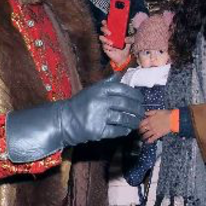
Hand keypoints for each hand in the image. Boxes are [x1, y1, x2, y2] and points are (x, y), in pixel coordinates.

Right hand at [5, 75, 144, 162]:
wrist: (63, 121)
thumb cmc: (80, 104)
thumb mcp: (92, 90)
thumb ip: (107, 83)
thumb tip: (121, 74)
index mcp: (99, 90)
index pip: (123, 89)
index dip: (135, 94)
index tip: (141, 99)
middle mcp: (99, 101)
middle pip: (125, 104)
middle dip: (137, 109)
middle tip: (142, 112)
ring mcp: (98, 116)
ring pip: (123, 118)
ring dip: (133, 121)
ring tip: (137, 122)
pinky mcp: (97, 130)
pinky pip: (116, 130)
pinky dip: (124, 130)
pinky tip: (127, 129)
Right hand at [99, 20, 131, 65]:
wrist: (123, 56)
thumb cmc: (125, 47)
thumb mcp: (128, 41)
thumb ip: (129, 37)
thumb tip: (127, 35)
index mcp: (113, 31)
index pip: (107, 24)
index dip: (105, 22)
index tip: (105, 22)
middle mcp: (108, 35)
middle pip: (102, 29)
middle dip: (105, 30)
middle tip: (110, 33)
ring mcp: (106, 41)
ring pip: (101, 37)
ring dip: (106, 39)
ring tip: (112, 43)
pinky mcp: (105, 47)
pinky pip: (104, 46)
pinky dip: (108, 47)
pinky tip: (112, 49)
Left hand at [139, 109, 172, 143]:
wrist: (173, 119)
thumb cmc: (166, 114)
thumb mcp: (157, 111)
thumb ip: (150, 112)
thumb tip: (145, 113)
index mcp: (149, 119)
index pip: (141, 123)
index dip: (139, 125)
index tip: (138, 127)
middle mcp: (150, 125)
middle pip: (142, 130)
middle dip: (139, 132)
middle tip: (138, 133)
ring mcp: (154, 131)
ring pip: (146, 135)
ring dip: (143, 137)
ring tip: (141, 138)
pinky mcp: (158, 134)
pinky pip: (152, 138)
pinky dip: (149, 141)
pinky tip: (147, 142)